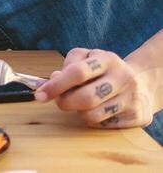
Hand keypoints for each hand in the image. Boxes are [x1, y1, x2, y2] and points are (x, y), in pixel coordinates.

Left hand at [35, 48, 159, 128]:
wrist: (143, 82)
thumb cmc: (104, 70)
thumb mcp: (86, 59)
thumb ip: (66, 68)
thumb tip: (45, 84)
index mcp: (107, 59)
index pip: (78, 72)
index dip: (56, 85)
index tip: (40, 95)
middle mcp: (123, 77)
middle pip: (86, 98)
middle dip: (65, 102)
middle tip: (60, 102)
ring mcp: (133, 98)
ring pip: (94, 115)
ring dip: (79, 113)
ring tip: (81, 104)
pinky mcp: (138, 116)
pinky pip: (105, 125)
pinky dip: (94, 120)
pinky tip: (97, 111)